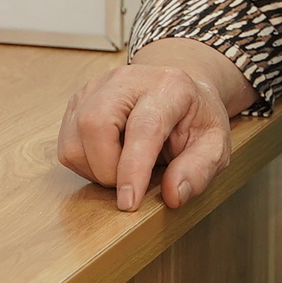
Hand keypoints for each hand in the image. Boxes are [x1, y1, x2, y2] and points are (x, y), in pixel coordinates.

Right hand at [56, 39, 255, 212]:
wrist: (176, 91)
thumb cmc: (195, 120)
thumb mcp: (215, 145)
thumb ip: (199, 170)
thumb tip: (173, 196)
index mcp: (168, 87)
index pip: (142, 128)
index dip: (133, 168)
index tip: (129, 203)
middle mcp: (126, 79)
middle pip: (94, 124)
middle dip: (106, 169)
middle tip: (131, 184)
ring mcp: (95, 87)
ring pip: (73, 139)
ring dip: (95, 170)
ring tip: (123, 169)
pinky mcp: (77, 100)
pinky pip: (66, 144)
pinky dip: (85, 164)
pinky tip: (108, 159)